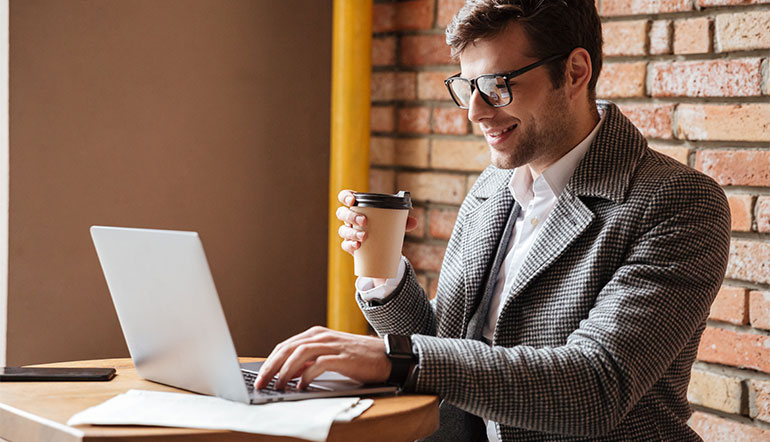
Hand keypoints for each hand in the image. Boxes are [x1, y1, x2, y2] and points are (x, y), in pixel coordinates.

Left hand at [255, 326, 390, 389]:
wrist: (385, 356)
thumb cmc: (357, 358)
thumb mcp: (329, 355)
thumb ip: (310, 361)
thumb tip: (289, 373)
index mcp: (317, 334)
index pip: (286, 346)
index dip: (271, 361)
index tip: (260, 376)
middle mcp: (322, 336)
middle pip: (289, 348)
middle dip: (272, 366)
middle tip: (262, 382)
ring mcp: (333, 345)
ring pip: (300, 354)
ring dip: (286, 371)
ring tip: (279, 386)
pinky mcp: (343, 357)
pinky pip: (319, 364)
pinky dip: (307, 375)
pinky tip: (301, 386)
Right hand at [335, 189, 417, 255]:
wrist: (381, 247)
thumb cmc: (384, 227)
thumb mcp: (392, 222)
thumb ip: (402, 221)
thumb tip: (414, 222)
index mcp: (357, 207)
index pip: (345, 197)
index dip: (345, 197)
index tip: (352, 200)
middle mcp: (349, 219)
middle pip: (342, 213)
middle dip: (351, 216)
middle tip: (364, 220)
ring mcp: (348, 232)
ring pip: (343, 230)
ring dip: (352, 232)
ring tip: (364, 236)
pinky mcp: (349, 245)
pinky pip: (345, 244)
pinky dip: (350, 245)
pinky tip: (358, 246)